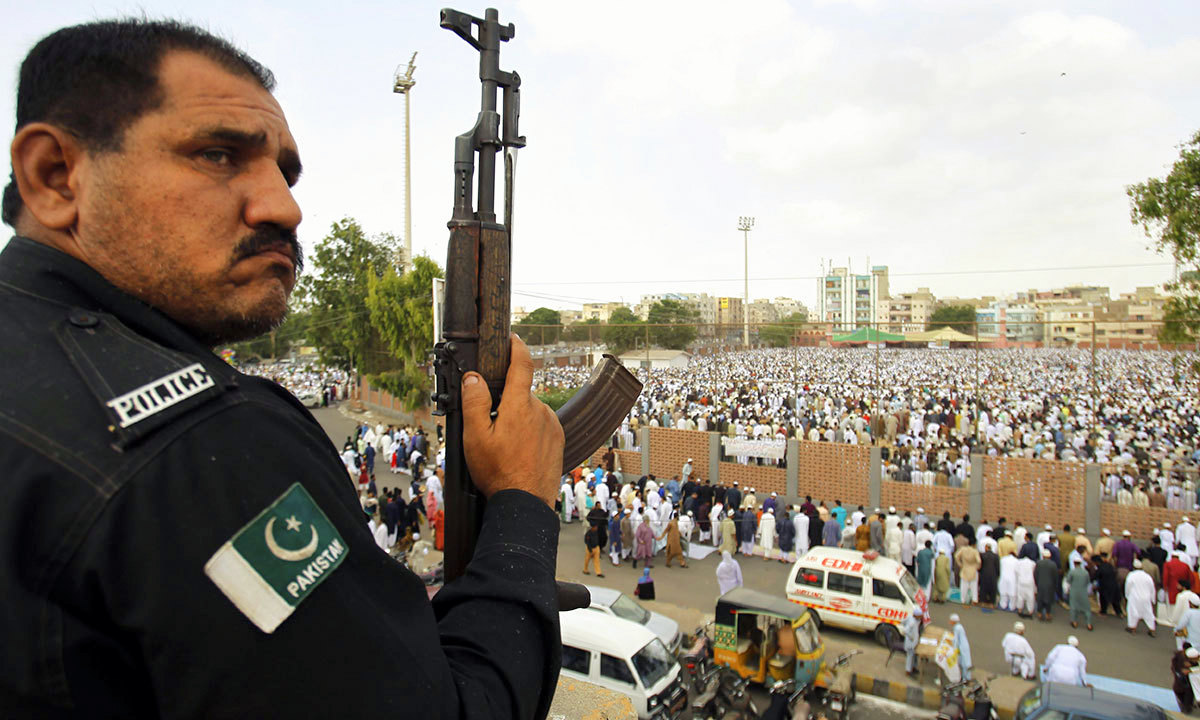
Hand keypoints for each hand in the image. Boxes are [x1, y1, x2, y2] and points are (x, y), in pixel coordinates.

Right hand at [461, 334, 563, 507]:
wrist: (526, 502)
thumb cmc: (499, 472)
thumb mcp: (475, 436)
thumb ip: (475, 402)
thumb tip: (473, 377)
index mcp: (520, 405)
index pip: (521, 364)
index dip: (516, 347)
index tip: (511, 338)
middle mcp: (540, 410)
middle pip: (521, 393)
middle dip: (506, 402)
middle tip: (489, 425)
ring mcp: (552, 425)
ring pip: (530, 411)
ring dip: (517, 419)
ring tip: (504, 446)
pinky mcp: (558, 439)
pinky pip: (541, 425)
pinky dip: (529, 432)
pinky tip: (518, 452)